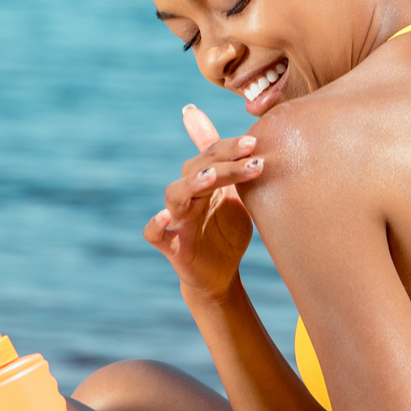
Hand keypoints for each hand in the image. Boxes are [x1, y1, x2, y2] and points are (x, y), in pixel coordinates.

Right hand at [145, 104, 263, 297]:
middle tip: (251, 154)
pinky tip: (164, 216)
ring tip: (211, 177)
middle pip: (197, 170)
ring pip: (175, 194)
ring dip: (191, 183)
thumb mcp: (238, 196)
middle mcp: (188, 196)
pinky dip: (155, 224)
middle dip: (224, 161)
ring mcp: (177, 219)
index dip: (231, 147)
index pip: (212, 155)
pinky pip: (154, 234)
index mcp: (203, 181)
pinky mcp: (171, 246)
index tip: (255, 142)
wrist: (221, 273)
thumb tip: (255, 136)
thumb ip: (238, 169)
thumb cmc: (227, 230)